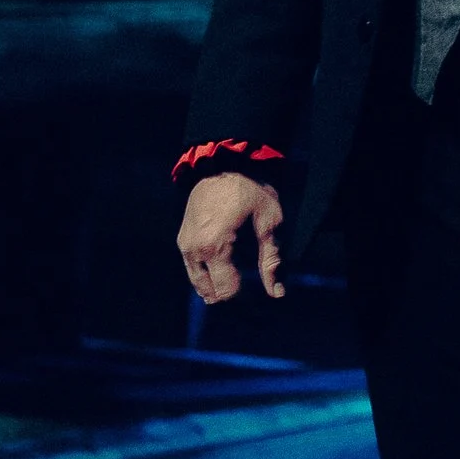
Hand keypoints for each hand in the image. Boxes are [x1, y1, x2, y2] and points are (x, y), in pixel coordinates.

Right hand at [178, 174, 286, 302]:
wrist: (222, 164)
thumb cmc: (251, 190)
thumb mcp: (269, 221)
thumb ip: (272, 259)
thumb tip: (277, 293)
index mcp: (215, 247)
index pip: (225, 290)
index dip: (243, 294)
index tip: (257, 288)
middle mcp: (194, 250)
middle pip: (208, 291)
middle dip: (228, 293)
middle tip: (248, 285)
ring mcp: (185, 245)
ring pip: (197, 282)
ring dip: (214, 286)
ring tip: (236, 280)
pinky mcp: (182, 240)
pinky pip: (191, 268)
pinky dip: (205, 274)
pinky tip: (222, 270)